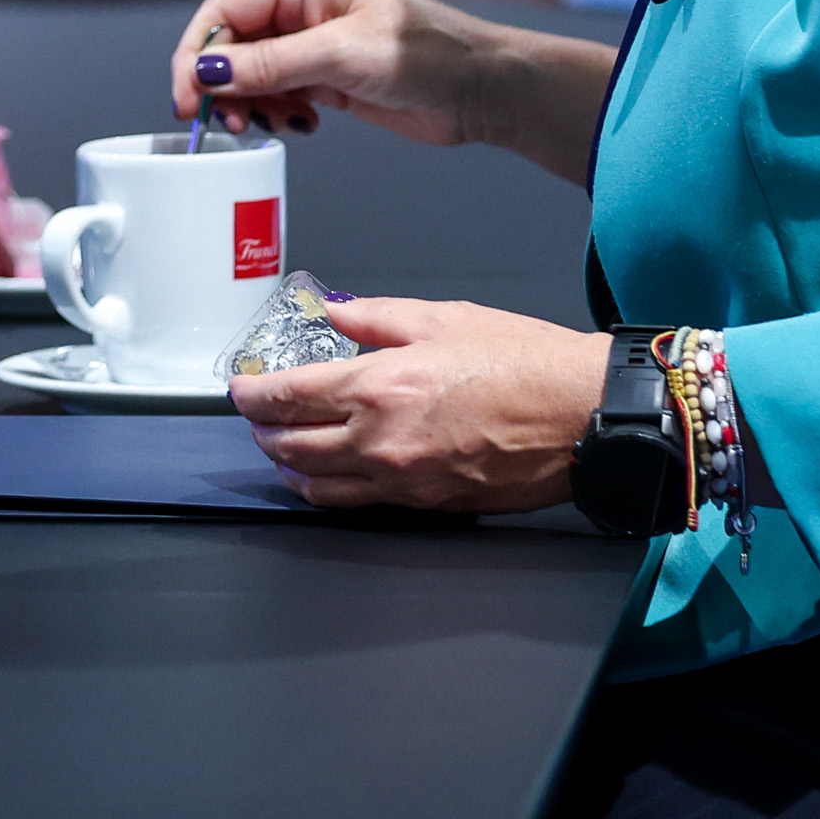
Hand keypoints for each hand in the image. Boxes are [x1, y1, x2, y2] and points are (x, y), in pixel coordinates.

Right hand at [172, 0, 487, 147]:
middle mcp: (301, 0)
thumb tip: (207, 71)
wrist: (480, 90)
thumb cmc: (429, 54)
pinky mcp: (323, 72)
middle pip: (231, 41)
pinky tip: (301, 123)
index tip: (189, 96)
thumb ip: (271, 65)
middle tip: (224, 122)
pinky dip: (275, 111)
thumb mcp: (343, 56)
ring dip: (249, 102)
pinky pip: (275, 91)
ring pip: (249, 71)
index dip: (199, 52)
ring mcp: (311, 37)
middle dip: (223, 84)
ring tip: (270, 124)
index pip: (226, 7)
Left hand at [232, 297, 602, 512]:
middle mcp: (380, 441)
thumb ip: (378, 318)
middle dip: (263, 432)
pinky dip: (328, 491)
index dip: (252, 394)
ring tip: (281, 450)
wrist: (580, 416)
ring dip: (288, 468)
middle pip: (291, 447)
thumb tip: (338, 314)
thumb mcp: (443, 318)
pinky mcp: (426, 503)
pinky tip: (327, 478)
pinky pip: (358, 504)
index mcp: (379, 387)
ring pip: (317, 487)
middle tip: (256, 416)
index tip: (239, 389)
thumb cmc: (525, 364)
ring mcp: (402, 480)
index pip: (288, 397)